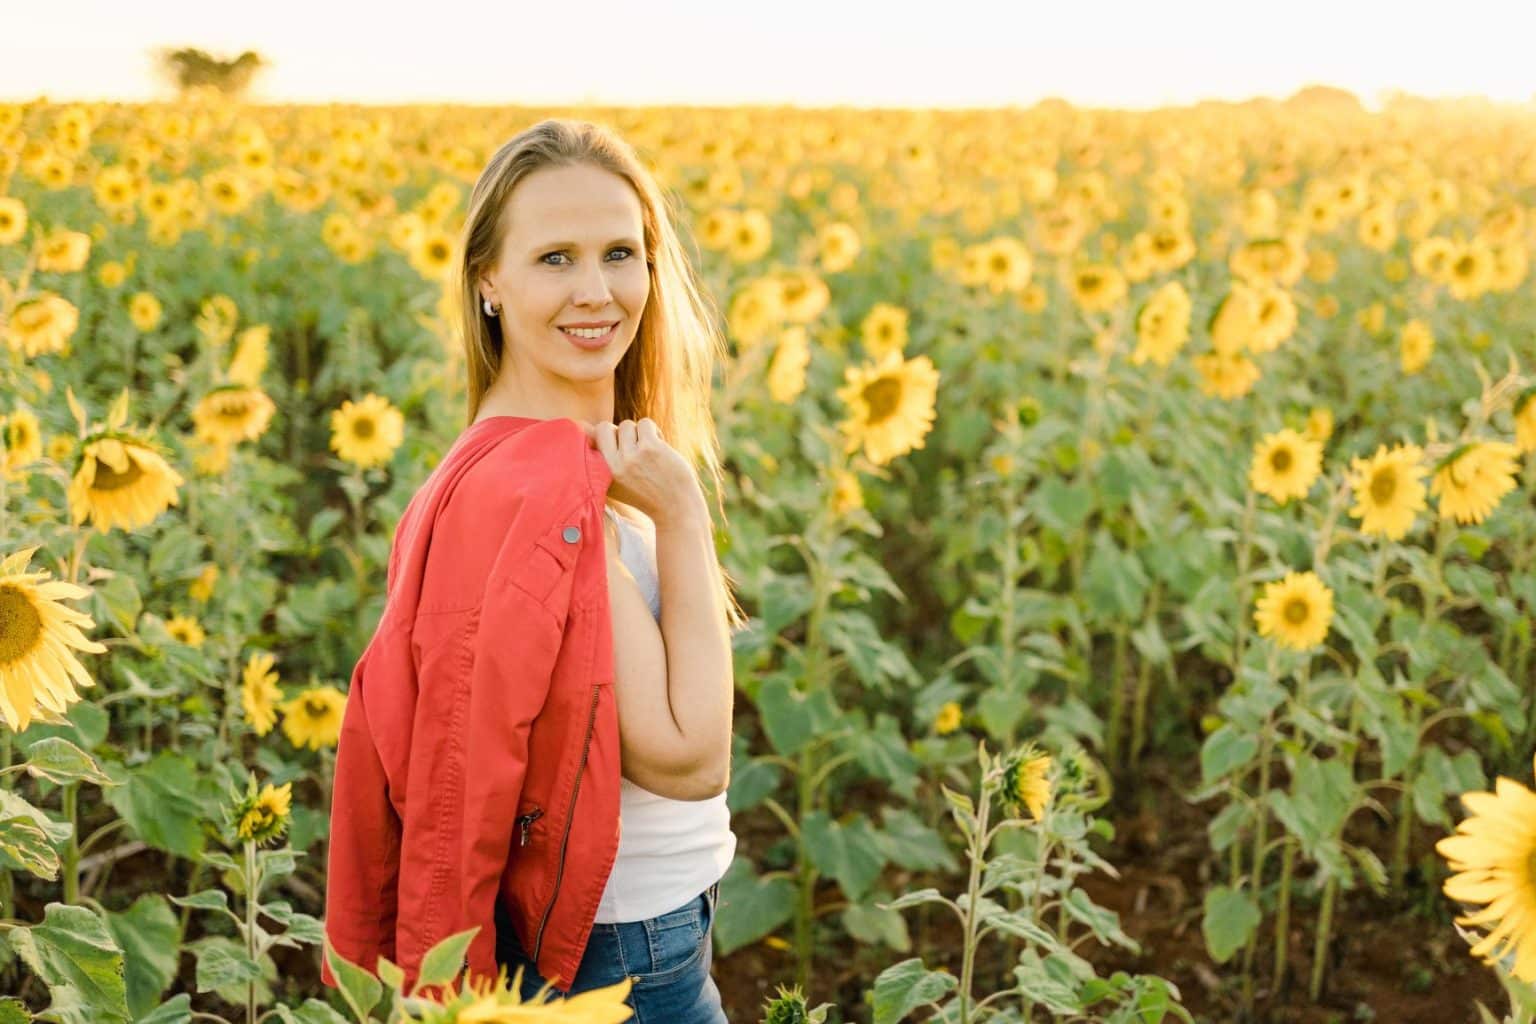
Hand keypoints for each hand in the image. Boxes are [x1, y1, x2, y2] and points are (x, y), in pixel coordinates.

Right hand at [577, 418, 701, 525]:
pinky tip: (660, 448)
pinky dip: (654, 432)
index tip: (614, 446)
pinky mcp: (650, 448)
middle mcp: (612, 466)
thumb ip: (601, 459)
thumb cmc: (647, 494)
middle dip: (619, 433)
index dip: (598, 436)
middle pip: (604, 428)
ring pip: (627, 425)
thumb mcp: (616, 483)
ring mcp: (631, 457)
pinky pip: (646, 423)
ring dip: (640, 434)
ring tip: (649, 451)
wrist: (676, 510)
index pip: (586, 440)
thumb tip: (584, 425)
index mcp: (600, 475)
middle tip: (633, 448)